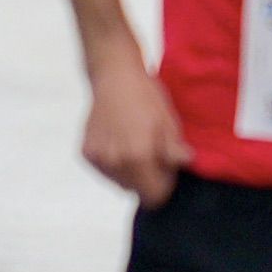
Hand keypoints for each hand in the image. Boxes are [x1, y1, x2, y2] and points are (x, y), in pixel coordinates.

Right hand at [79, 46, 185, 203]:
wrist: (114, 75)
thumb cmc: (147, 97)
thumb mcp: (169, 123)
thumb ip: (174, 151)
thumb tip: (185, 163)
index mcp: (139, 157)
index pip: (154, 196)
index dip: (164, 185)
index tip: (167, 169)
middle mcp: (115, 162)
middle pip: (136, 190)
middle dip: (147, 178)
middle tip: (152, 153)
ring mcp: (98, 158)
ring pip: (119, 182)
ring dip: (129, 172)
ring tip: (134, 145)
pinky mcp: (86, 153)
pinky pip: (105, 171)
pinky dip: (113, 163)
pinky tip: (118, 141)